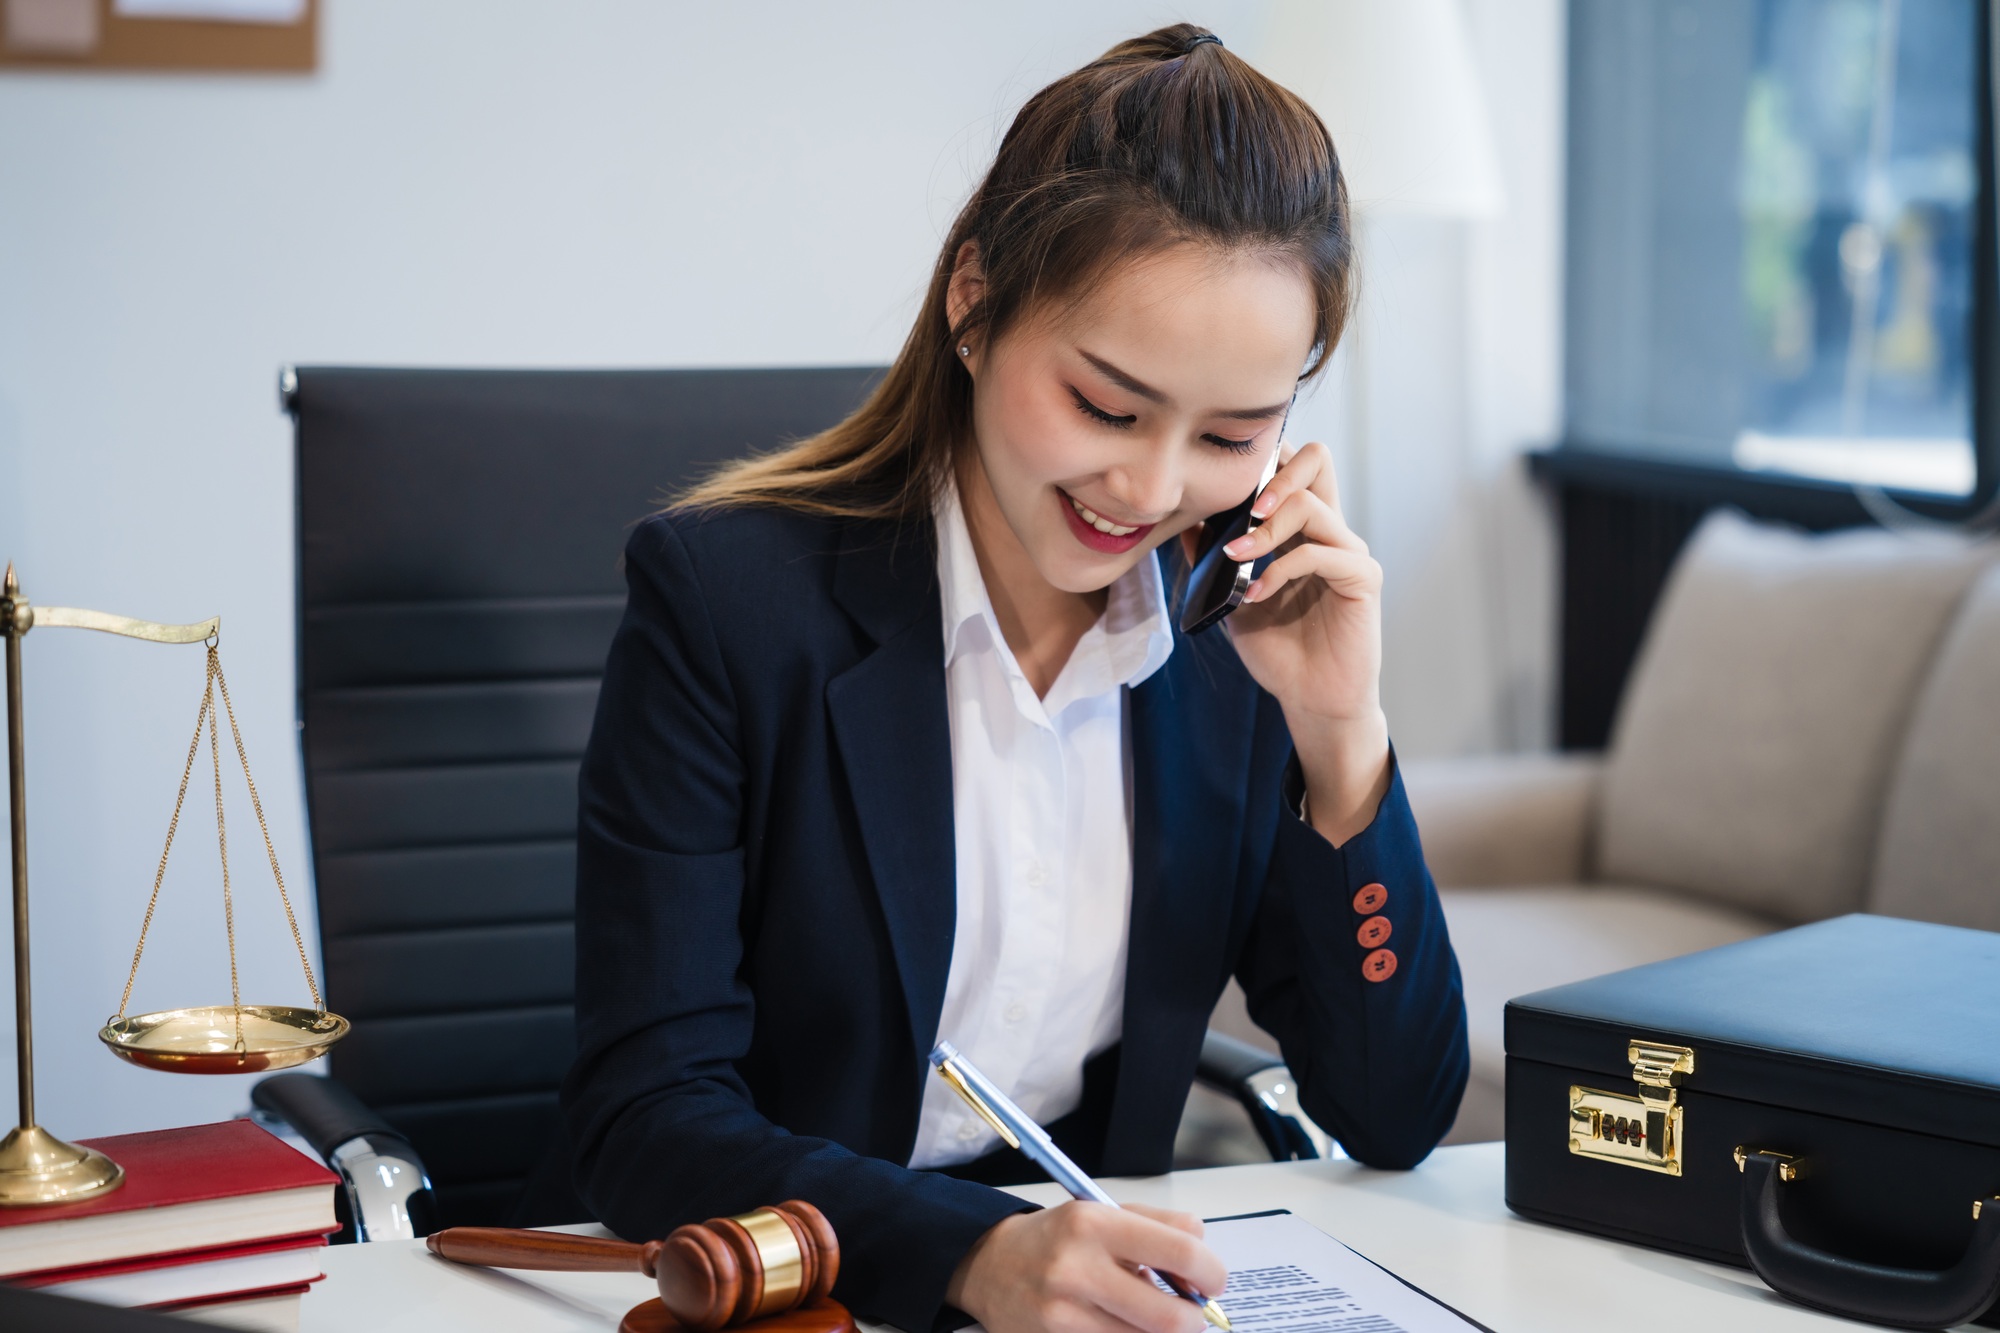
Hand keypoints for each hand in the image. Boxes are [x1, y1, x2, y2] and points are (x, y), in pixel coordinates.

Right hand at [946, 1202, 1225, 1332]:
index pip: (1180, 1253)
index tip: (1211, 1281)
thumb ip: (1161, 1226)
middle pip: (1171, 1318)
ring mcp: (1064, 1317)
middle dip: (1194, 1320)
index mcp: (1094, 1224)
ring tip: (1148, 1315)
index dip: (1211, 1273)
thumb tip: (1204, 1261)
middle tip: (1190, 1312)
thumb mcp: (1103, 1212)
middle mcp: (1077, 1270)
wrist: (988, 1266)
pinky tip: (1123, 1326)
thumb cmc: (1056, 1238)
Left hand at [1191, 440, 1389, 843]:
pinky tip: (1256, 594)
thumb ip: (1213, 559)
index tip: (1224, 487)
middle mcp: (1330, 531)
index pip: (1292, 464)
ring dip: (1264, 530)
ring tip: (1236, 557)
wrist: (1310, 699)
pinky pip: (1320, 554)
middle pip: (1316, 458)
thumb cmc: (1278, 648)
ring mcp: (1349, 552)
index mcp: (1303, 528)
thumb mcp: (1230, 598)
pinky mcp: (1362, 579)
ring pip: (1310, 504)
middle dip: (1272, 471)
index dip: (1262, 459)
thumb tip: (1184, 521)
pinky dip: (1280, 570)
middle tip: (1242, 509)